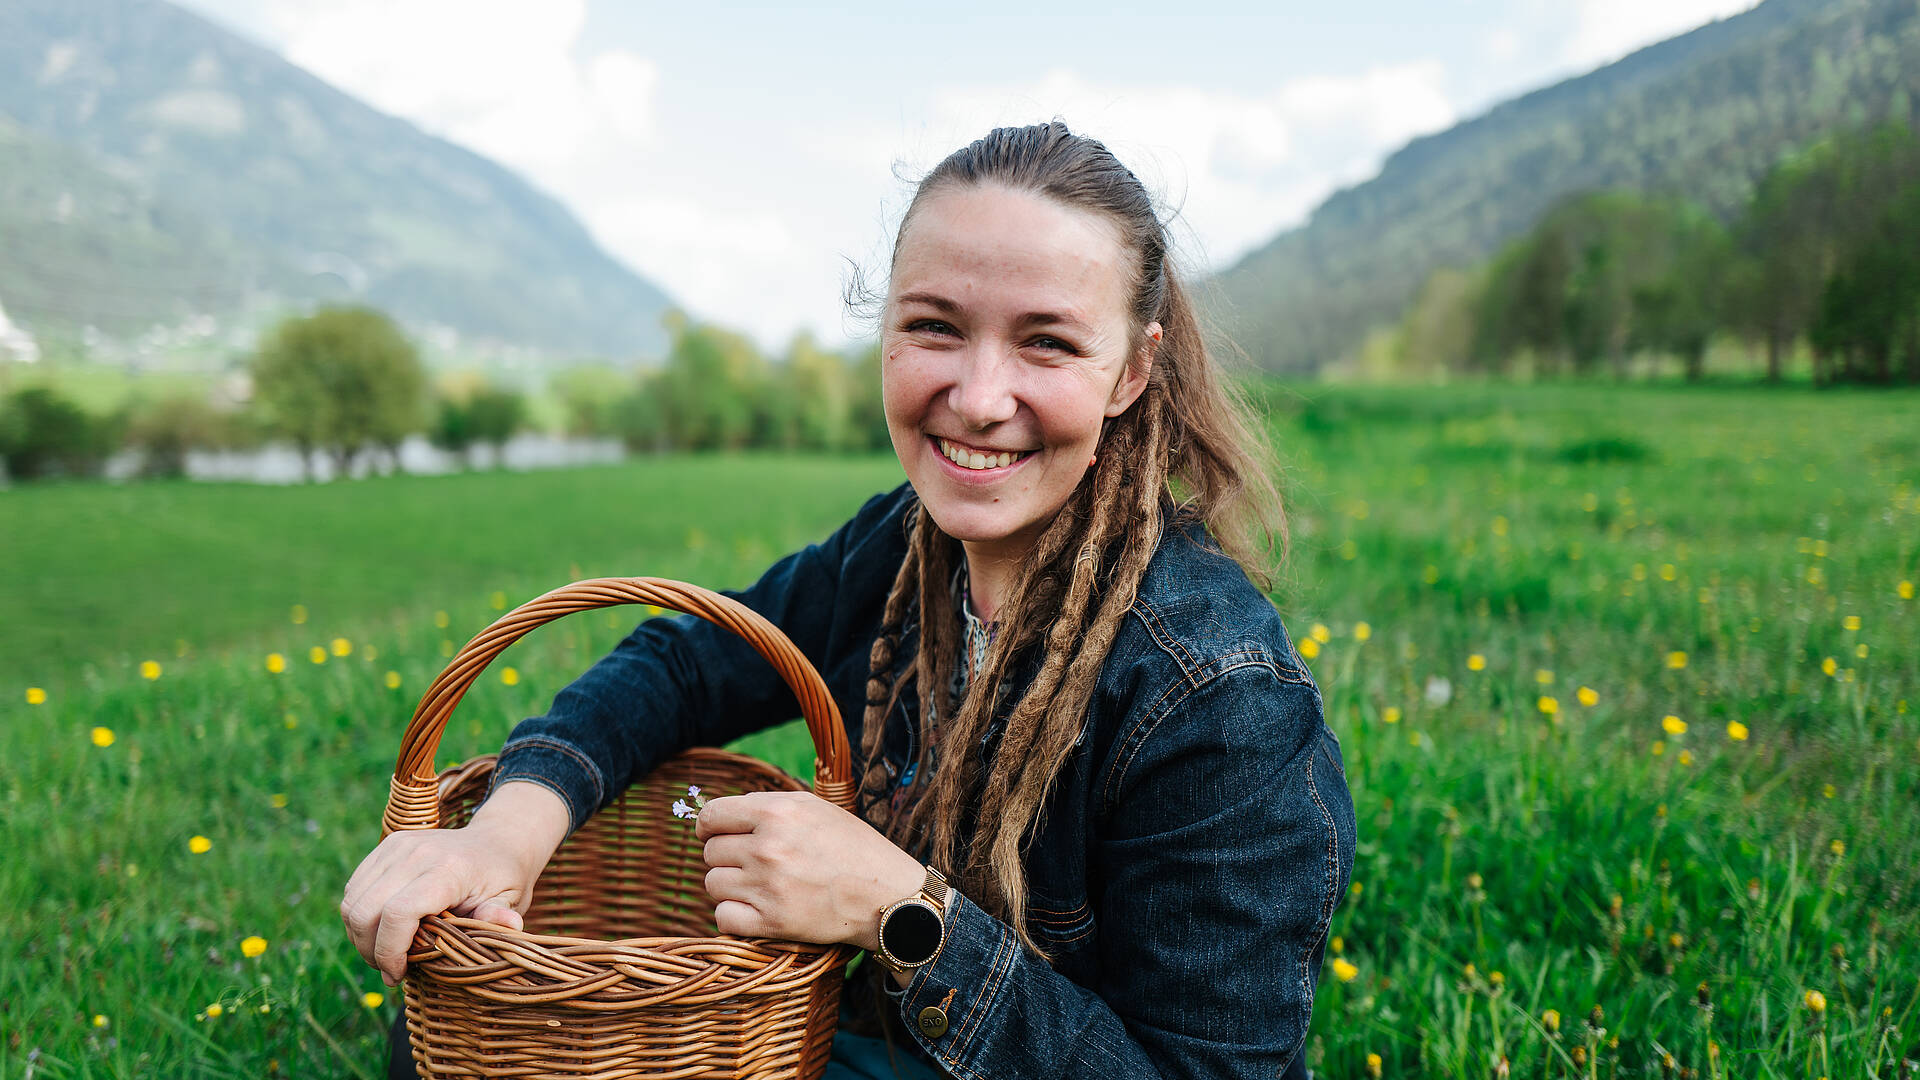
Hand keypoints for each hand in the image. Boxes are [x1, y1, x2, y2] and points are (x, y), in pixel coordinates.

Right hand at [340, 781, 569, 985]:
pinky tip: (382, 931)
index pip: (399, 913)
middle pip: (366, 911)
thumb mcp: (511, 899)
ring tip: (385, 953)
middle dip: (370, 950)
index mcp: (448, 869)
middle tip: (390, 970)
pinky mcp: (387, 845)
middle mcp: (417, 852)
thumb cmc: (503, 878)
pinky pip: (354, 889)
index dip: (389, 951)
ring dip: (360, 936)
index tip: (398, 974)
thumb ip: (501, 916)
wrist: (496, 841)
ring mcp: (398, 845)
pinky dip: (359, 917)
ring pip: (352, 902)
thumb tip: (510, 927)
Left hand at [694, 790, 924, 952]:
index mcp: (777, 813)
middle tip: (753, 865)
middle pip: (709, 852)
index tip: (713, 835)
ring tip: (758, 886)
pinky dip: (733, 916)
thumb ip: (768, 806)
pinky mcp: (772, 922)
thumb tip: (723, 812)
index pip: (711, 816)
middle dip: (725, 857)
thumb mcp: (814, 808)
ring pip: (712, 885)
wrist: (886, 895)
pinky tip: (754, 910)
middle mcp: (768, 848)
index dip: (707, 827)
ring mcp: (768, 886)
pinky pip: (722, 918)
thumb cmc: (852, 847)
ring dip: (729, 887)